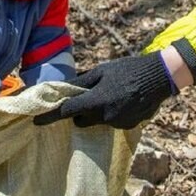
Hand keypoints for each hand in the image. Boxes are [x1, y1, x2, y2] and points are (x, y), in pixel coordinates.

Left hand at [34, 52, 176, 128]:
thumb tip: (61, 88)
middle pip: (81, 120)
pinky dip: (112, 114)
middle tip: (86, 97)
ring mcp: (118, 123)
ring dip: (97, 112)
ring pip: (97, 121)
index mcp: (97, 100)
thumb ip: (80, 82)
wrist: (159, 77)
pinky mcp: (128, 126)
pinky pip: (112, 122)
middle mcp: (106, 116)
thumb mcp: (102, 71)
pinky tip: (122, 101)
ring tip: (110, 94)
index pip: (67, 111)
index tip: (36, 121)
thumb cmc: (128, 69)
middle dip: (79, 112)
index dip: (50, 116)